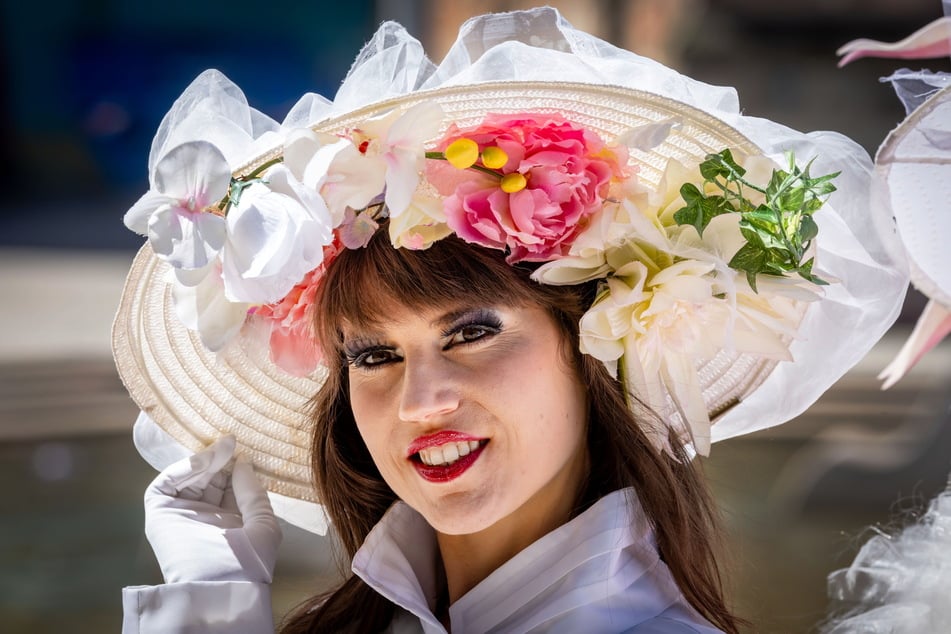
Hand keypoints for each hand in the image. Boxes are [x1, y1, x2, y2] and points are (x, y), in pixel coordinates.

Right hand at [143, 435, 281, 583]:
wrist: (221, 586)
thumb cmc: (249, 560)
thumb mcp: (262, 522)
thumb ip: (253, 492)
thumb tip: (243, 461)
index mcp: (228, 523)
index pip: (229, 486)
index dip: (235, 468)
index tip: (245, 451)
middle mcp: (204, 518)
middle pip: (208, 478)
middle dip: (220, 460)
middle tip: (232, 442)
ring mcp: (181, 516)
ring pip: (187, 478)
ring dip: (204, 461)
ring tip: (221, 450)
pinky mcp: (159, 515)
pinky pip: (164, 485)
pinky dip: (180, 469)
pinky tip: (202, 462)